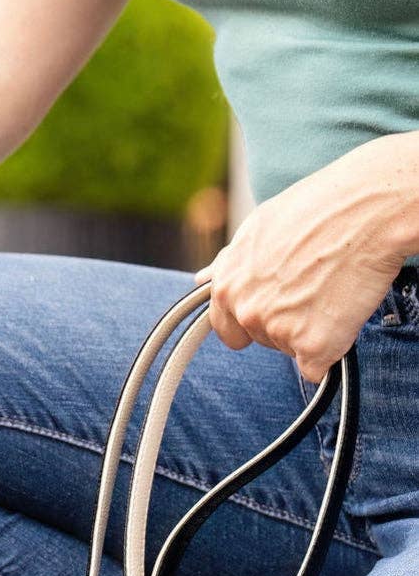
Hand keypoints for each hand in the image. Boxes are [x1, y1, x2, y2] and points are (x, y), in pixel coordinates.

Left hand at [199, 133, 416, 381]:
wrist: (371, 208)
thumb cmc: (321, 209)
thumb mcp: (259, 228)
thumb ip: (230, 263)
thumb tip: (204, 278)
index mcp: (227, 287)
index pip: (228, 328)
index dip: (254, 320)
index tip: (276, 308)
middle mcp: (246, 312)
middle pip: (261, 339)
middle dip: (285, 324)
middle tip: (314, 289)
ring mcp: (276, 331)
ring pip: (290, 350)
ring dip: (311, 332)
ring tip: (333, 290)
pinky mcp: (310, 346)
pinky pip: (316, 367)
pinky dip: (332, 350)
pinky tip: (344, 314)